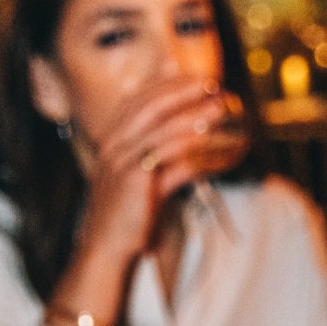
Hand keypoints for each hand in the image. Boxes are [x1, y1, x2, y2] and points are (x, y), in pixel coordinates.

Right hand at [74, 77, 233, 270]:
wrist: (105, 247)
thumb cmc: (124, 216)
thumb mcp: (133, 178)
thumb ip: (150, 156)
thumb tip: (183, 141)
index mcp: (110, 140)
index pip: (138, 101)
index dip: (165, 85)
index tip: (192, 77)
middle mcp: (113, 145)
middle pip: (152, 107)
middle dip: (183, 91)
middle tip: (211, 83)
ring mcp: (123, 162)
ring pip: (165, 129)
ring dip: (197, 115)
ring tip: (221, 108)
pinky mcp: (137, 181)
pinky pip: (174, 159)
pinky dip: (199, 152)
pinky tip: (218, 148)